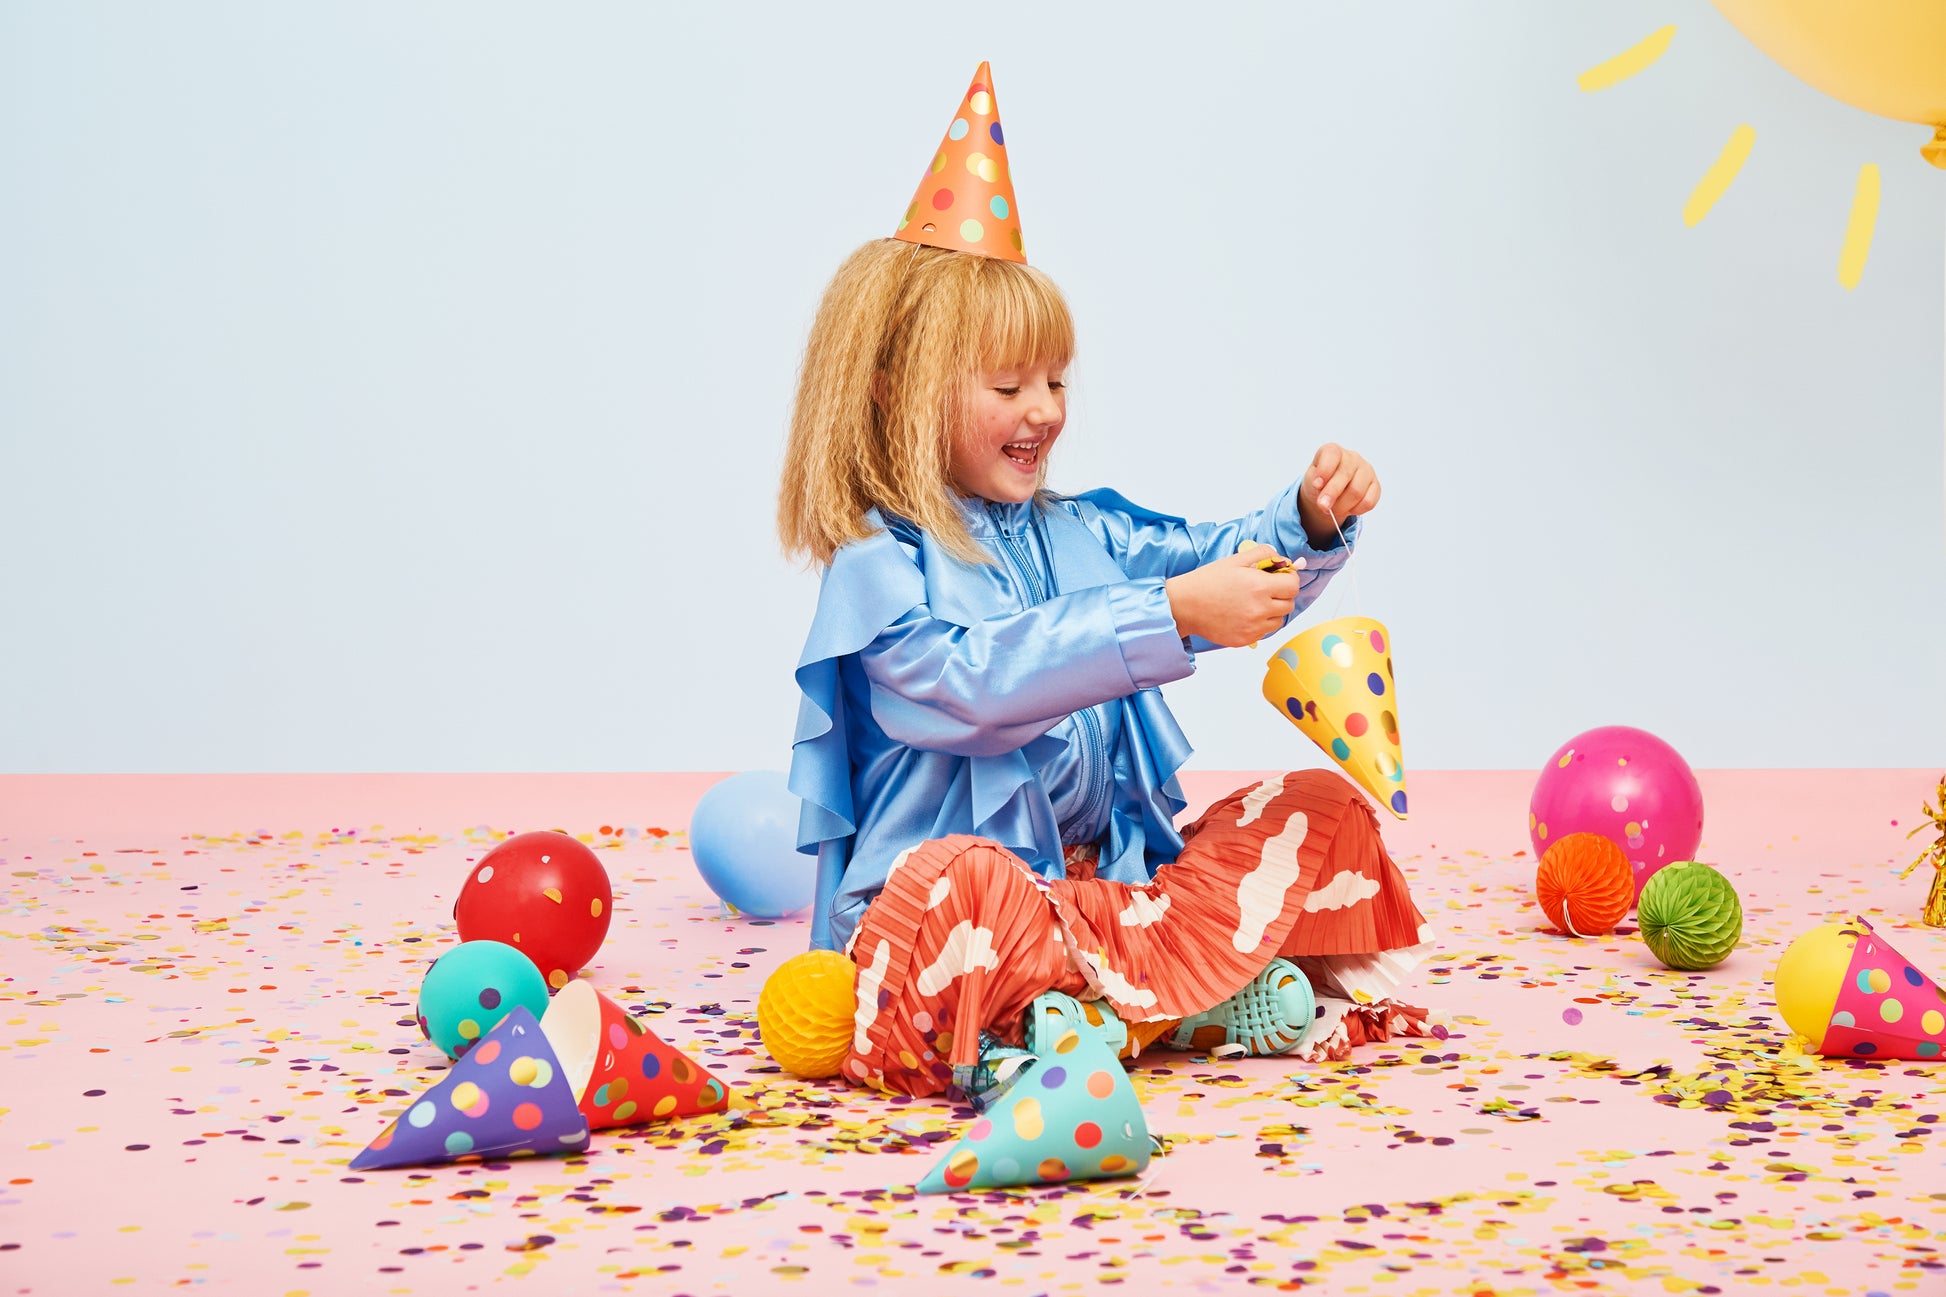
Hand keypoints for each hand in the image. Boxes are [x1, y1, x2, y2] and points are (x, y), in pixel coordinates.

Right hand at [1165, 545, 1303, 647]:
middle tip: (1266, 589)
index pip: (1293, 585)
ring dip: (1273, 611)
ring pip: (1279, 620)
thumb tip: (1281, 557)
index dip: (1290, 578)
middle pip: (1289, 604)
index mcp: (1259, 586)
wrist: (1184, 606)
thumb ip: (1262, 554)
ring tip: (1254, 603)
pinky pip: (1264, 632)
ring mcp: (1253, 627)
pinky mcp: (1246, 640)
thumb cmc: (1207, 582)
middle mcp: (1260, 609)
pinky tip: (1244, 614)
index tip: (1282, 576)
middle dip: (1282, 594)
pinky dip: (1260, 624)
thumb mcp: (1235, 560)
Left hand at [1298, 443, 1380, 548]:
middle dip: (1332, 493)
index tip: (1316, 485)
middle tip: (1323, 506)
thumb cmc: (1320, 482)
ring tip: (1333, 509)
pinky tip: (1347, 508)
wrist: (1330, 491)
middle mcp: (1352, 457)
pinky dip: (1355, 510)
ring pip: (1357, 492)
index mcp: (1334, 451)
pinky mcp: (1375, 486)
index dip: (1324, 470)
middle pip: (1345, 475)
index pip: (1332, 454)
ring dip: (1342, 505)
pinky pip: (1368, 502)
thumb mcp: (1312, 481)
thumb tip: (1325, 499)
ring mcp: (1367, 470)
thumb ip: (1316, 487)